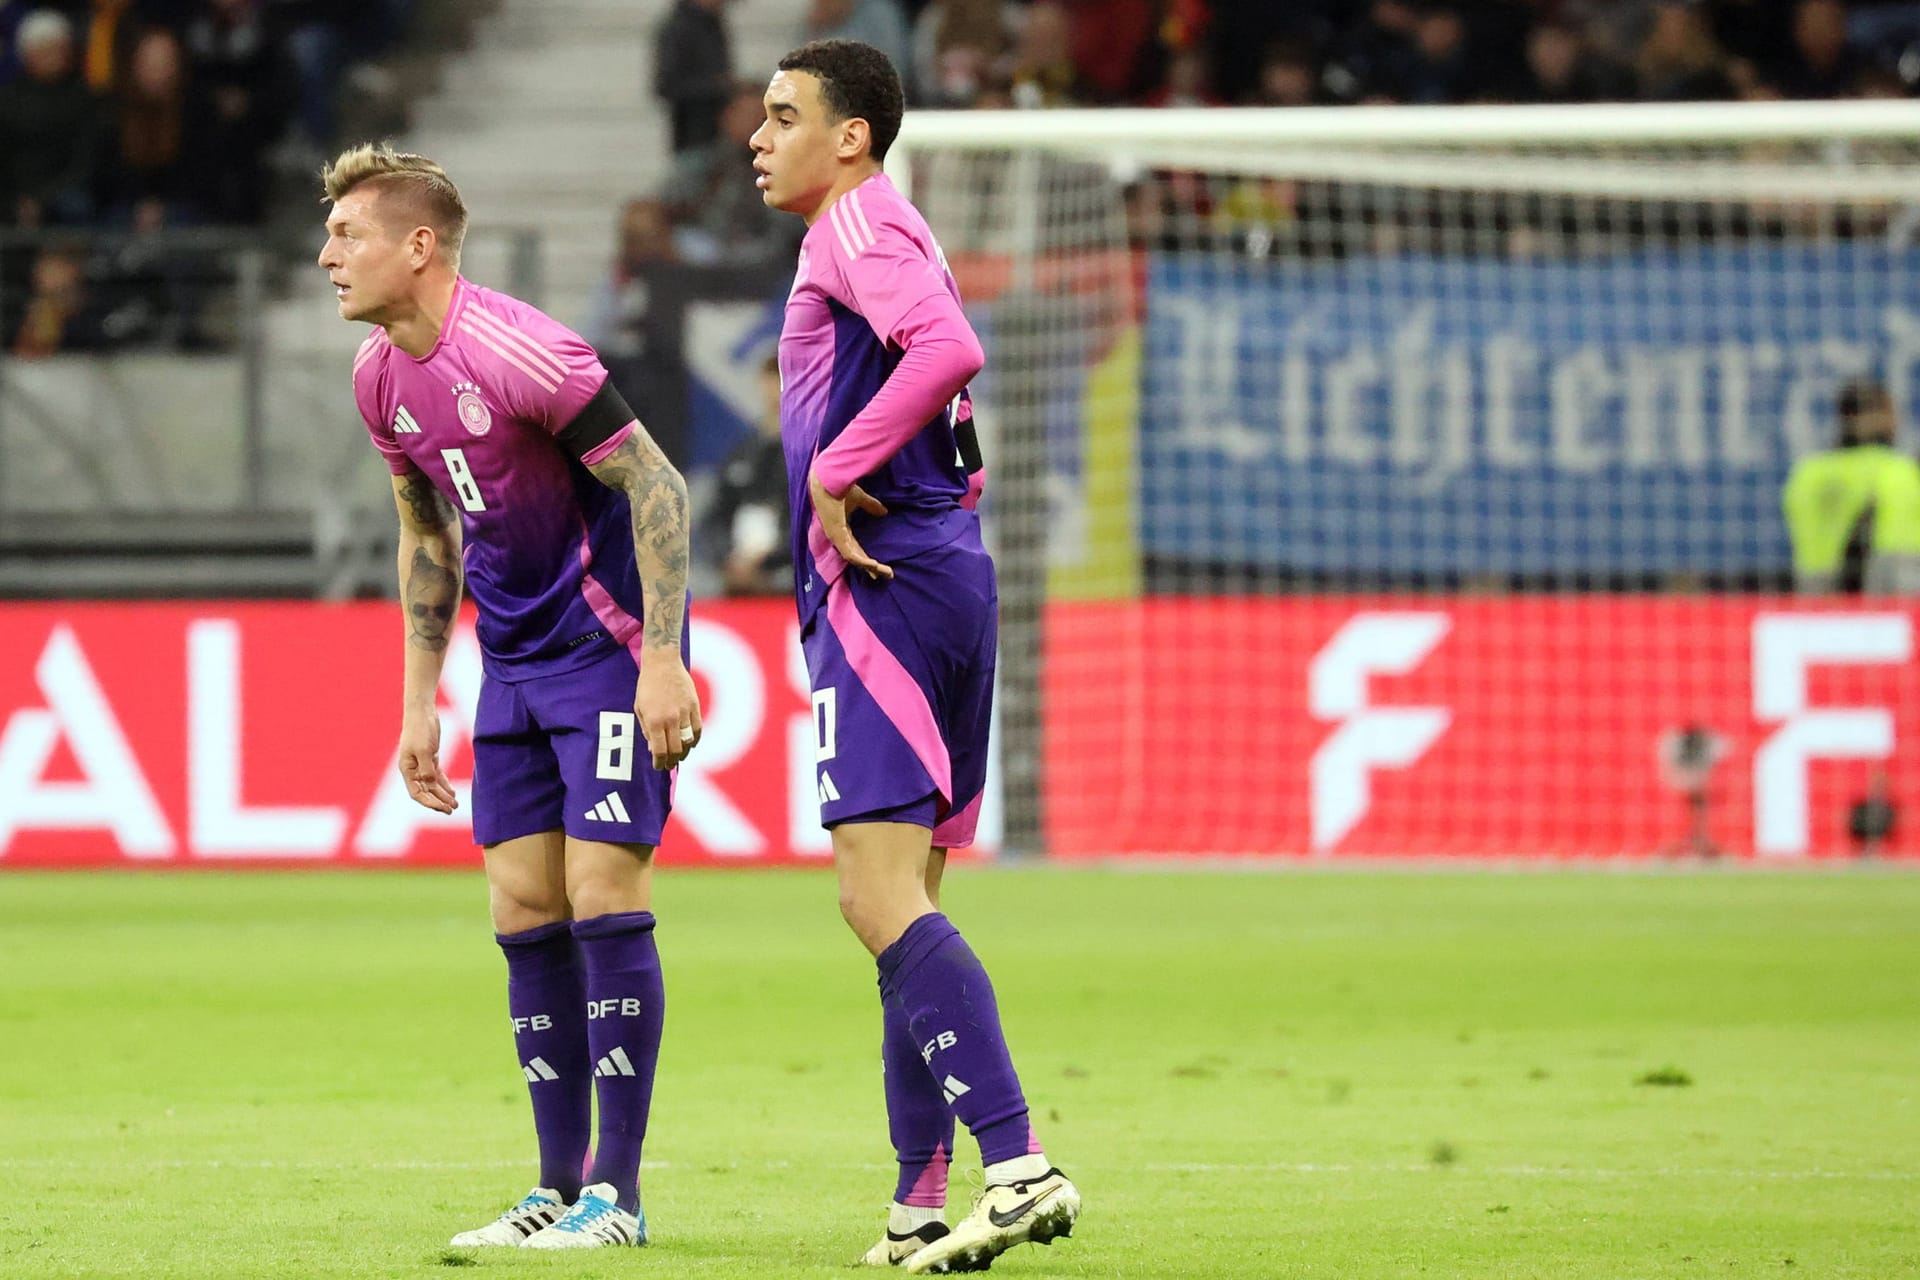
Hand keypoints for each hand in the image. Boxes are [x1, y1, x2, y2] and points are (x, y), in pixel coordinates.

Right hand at [397, 711, 457, 813]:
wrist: (422, 712)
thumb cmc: (420, 730)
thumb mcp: (424, 750)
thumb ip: (426, 768)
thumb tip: (430, 783)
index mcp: (406, 769)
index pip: (416, 793)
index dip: (429, 803)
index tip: (442, 808)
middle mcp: (412, 769)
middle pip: (425, 792)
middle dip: (438, 802)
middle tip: (451, 810)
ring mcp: (421, 764)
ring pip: (432, 785)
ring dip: (443, 795)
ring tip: (455, 804)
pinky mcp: (430, 757)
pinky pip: (437, 776)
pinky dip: (444, 784)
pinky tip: (452, 792)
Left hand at [637, 651, 702, 770]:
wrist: (662, 663)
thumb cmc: (647, 686)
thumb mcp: (640, 708)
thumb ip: (647, 729)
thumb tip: (653, 748)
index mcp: (654, 721)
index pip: (660, 751)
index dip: (660, 762)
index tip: (659, 766)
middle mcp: (671, 719)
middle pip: (676, 750)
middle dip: (672, 761)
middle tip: (669, 764)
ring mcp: (684, 713)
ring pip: (688, 742)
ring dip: (684, 753)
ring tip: (680, 756)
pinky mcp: (694, 706)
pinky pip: (697, 729)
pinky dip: (695, 739)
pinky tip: (690, 743)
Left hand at [809, 472, 891, 579]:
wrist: (829, 480)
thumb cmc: (839, 488)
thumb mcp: (860, 499)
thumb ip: (871, 506)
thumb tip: (884, 512)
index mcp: (842, 530)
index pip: (856, 550)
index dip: (868, 559)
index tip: (881, 567)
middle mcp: (839, 537)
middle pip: (857, 558)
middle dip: (872, 568)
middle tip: (887, 575)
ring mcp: (836, 538)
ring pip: (854, 559)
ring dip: (870, 566)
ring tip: (884, 571)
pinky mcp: (836, 536)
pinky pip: (850, 554)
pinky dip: (862, 561)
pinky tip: (874, 565)